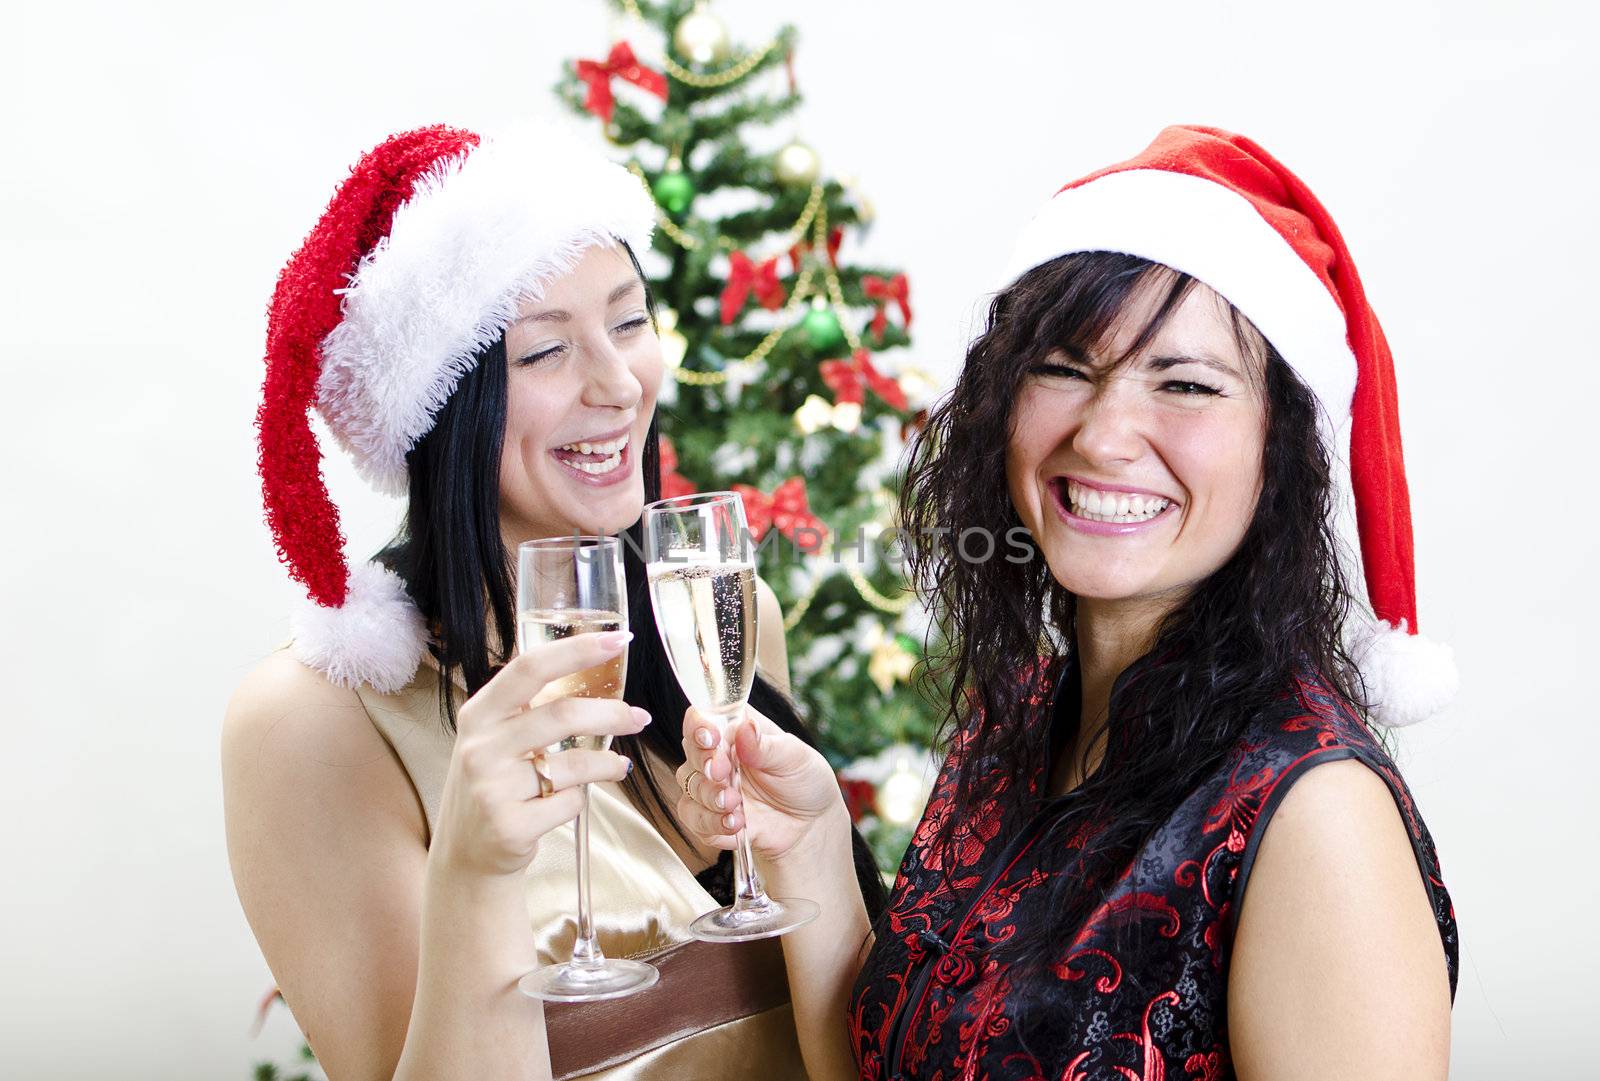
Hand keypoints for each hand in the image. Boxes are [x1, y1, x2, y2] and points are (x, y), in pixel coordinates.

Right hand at [431, 630, 649, 878]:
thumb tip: (593, 670)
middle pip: (562, 715)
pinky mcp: (509, 827)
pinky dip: (580, 800)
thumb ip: (526, 709)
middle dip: (612, 714)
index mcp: (479, 714)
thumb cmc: (492, 786)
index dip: (577, 650)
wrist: (465, 855)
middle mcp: (480, 747)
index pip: (529, 668)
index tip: (619, 640)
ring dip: (608, 764)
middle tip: (638, 718)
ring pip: (574, 765)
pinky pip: (569, 803)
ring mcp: (491, 789)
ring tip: (619, 766)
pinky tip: (570, 802)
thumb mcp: (493, 739)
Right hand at [674, 704, 845, 864]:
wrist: (812, 824)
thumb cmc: (804, 780)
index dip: (700, 726)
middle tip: (722, 773)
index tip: (711, 738)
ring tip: (735, 805)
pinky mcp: (709, 818)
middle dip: (704, 763)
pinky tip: (735, 824)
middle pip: (691, 751)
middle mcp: (718, 756)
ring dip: (710, 796)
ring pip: (690, 787)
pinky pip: (694, 820)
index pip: (703, 718)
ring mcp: (711, 788)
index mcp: (736, 730)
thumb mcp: (795, 757)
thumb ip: (767, 746)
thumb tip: (746, 727)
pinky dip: (711, 824)